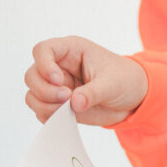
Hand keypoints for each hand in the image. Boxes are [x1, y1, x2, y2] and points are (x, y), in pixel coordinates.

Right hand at [24, 36, 148, 125]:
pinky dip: (49, 116)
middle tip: (67, 97)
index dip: (44, 65)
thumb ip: (93, 93)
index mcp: (71, 51)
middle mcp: (58, 67)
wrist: (134, 98)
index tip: (59, 80)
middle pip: (32, 76)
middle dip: (45, 90)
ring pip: (32, 95)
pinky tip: (67, 116)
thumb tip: (74, 104)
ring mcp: (56, 87)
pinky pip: (41, 111)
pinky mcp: (58, 104)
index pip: (42, 50)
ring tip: (69, 109)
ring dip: (45, 105)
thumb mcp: (112, 84)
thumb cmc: (125, 80)